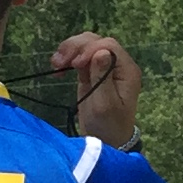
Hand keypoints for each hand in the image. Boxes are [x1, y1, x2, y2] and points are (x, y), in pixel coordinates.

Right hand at [54, 31, 142, 148]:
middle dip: (76, 47)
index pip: (108, 45)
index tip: (76, 64)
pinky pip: (79, 57)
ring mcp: (104, 67)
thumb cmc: (109, 126)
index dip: (90, 49)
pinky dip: (68, 59)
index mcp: (127, 70)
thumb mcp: (105, 104)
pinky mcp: (92, 73)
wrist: (106, 141)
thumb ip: (103, 77)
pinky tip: (57, 68)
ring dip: (69, 50)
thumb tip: (101, 52)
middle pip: (96, 41)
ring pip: (86, 46)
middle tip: (59, 62)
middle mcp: (117, 65)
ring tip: (55, 64)